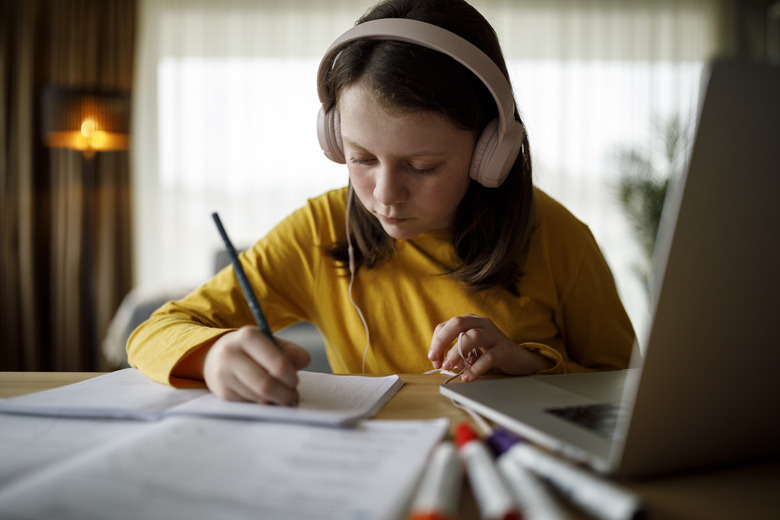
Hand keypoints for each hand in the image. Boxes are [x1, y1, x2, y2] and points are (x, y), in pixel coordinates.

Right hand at [203, 326, 310, 404]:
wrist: (216, 356)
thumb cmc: (252, 350)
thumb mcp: (274, 344)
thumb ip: (293, 353)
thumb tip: (302, 363)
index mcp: (248, 336)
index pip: (278, 364)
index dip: (291, 378)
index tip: (295, 382)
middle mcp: (231, 353)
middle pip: (266, 385)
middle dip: (285, 395)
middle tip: (292, 396)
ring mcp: (223, 373)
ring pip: (258, 397)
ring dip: (274, 401)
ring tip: (280, 395)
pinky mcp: (221, 392)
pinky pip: (249, 404)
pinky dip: (261, 404)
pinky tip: (264, 397)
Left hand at [428, 314, 552, 381]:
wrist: (519, 360)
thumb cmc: (490, 353)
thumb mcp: (469, 350)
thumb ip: (455, 352)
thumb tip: (440, 361)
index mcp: (470, 321)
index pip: (446, 326)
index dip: (436, 342)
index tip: (433, 359)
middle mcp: (481, 323)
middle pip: (457, 323)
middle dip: (442, 340)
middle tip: (435, 358)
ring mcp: (493, 335)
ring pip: (472, 336)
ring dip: (456, 352)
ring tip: (448, 367)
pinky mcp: (504, 349)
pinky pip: (488, 357)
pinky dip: (475, 368)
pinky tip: (467, 377)